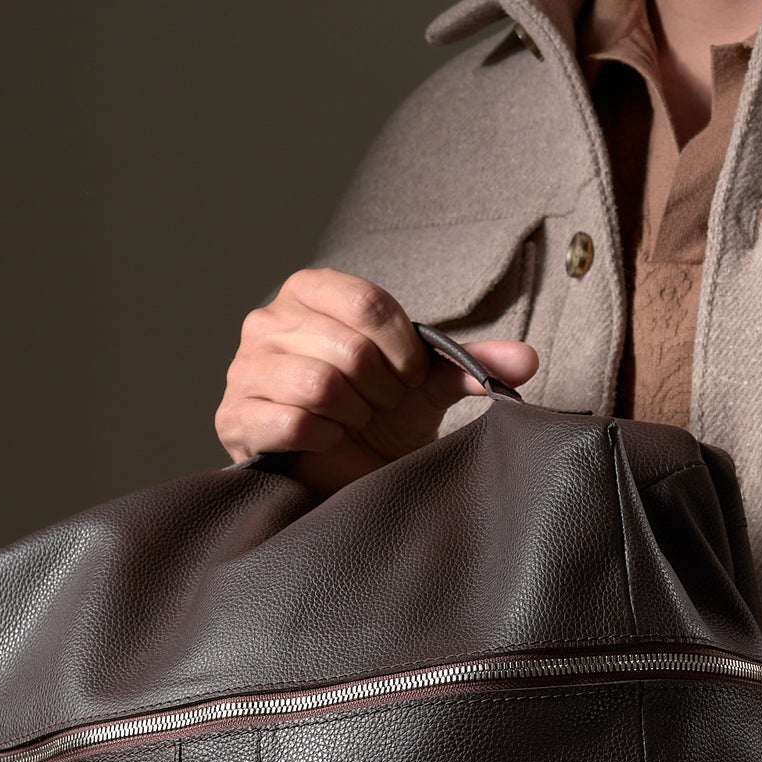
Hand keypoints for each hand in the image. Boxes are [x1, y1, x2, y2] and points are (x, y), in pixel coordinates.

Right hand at [215, 268, 538, 495]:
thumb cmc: (378, 416)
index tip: (409, 379)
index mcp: (312, 290)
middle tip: (379, 408)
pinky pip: (291, 422)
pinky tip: (327, 441)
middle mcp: (268, 319)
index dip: (403, 352)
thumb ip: (470, 364)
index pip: (369, 303)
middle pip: (349, 349)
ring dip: (352, 417)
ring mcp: (245, 367)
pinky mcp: (234, 416)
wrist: (340, 470)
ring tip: (354, 424)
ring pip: (319, 386)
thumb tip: (527, 360)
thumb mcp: (425, 383)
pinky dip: (323, 439)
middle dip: (380, 392)